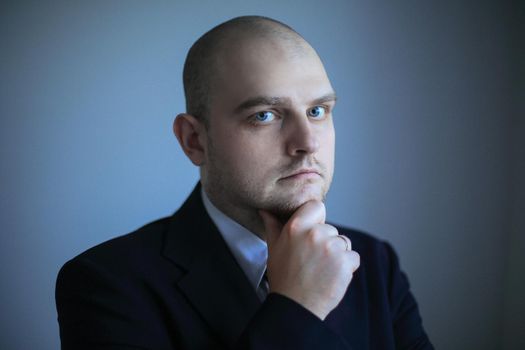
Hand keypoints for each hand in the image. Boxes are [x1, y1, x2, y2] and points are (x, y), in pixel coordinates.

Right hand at [259, 200, 359, 319]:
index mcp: (296, 227)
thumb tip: (265, 210)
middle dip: (326, 242)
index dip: (317, 219)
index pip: (317, 206)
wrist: (295, 306)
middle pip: (331, 229)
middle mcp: (315, 234)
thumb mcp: (274, 248)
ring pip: (344, 242)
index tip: (311, 232)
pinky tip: (332, 276)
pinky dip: (347, 267)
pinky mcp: (345, 262)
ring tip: (321, 269)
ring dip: (337, 254)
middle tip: (312, 260)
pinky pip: (353, 257)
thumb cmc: (284, 277)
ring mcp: (331, 248)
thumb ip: (273, 226)